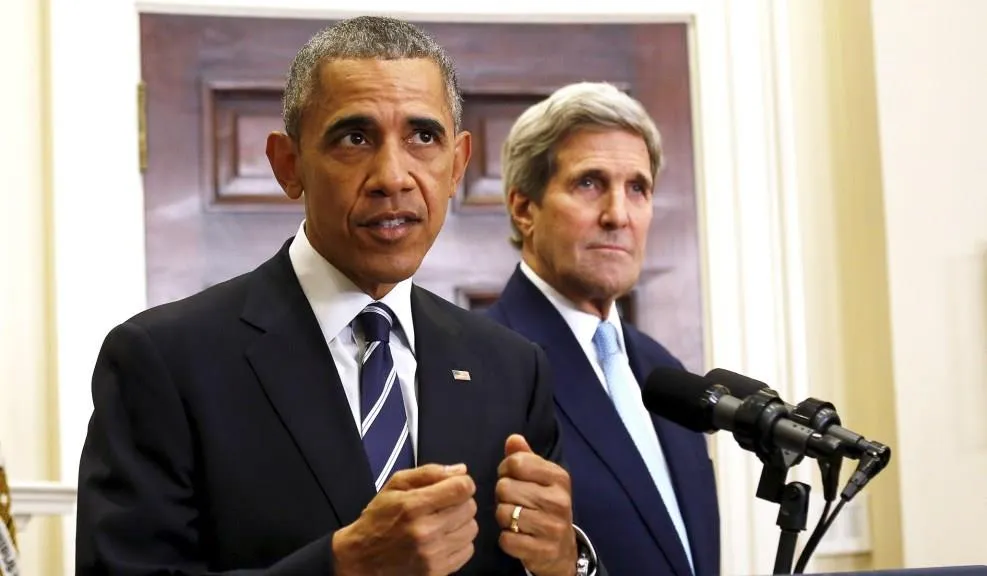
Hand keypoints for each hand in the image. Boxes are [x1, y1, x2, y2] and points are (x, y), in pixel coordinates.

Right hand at [332, 463, 477, 575]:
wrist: (361, 561)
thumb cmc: (378, 519)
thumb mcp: (394, 486)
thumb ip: (428, 473)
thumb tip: (461, 470)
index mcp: (414, 506)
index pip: (461, 488)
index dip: (463, 483)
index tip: (454, 486)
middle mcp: (426, 531)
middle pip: (469, 507)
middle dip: (460, 502)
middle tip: (443, 506)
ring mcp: (433, 555)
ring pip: (472, 529)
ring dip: (461, 523)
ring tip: (443, 523)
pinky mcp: (438, 572)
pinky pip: (467, 550)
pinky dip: (459, 543)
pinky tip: (443, 540)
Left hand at [495, 434, 577, 575]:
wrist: (562, 549)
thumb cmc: (545, 506)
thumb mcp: (540, 478)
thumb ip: (525, 457)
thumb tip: (513, 438)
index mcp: (558, 477)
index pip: (516, 462)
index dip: (505, 470)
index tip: (511, 478)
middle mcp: (559, 500)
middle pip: (505, 487)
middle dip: (503, 496)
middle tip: (514, 502)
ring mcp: (552, 527)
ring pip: (503, 513)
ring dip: (503, 518)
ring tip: (516, 519)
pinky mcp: (542, 550)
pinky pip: (506, 539)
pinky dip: (506, 539)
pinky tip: (518, 536)